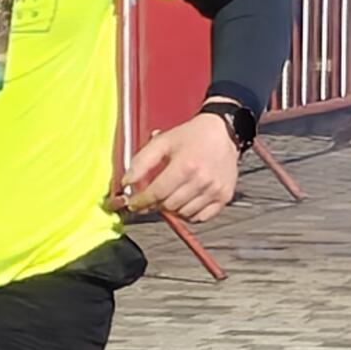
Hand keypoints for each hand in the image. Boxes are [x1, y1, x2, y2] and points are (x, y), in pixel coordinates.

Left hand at [115, 112, 240, 224]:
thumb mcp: (162, 142)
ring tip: (169, 196)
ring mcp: (214, 190)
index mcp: (185, 165)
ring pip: (184, 214)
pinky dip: (189, 215)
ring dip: (172, 210)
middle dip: (155, 204)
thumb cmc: (192, 136)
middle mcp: (202, 180)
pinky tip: (184, 202)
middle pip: (169, 206)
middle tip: (152, 197)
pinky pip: (201, 218)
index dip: (141, 201)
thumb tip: (126, 182)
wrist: (222, 131)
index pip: (157, 193)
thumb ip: (141, 161)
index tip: (134, 203)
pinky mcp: (224, 197)